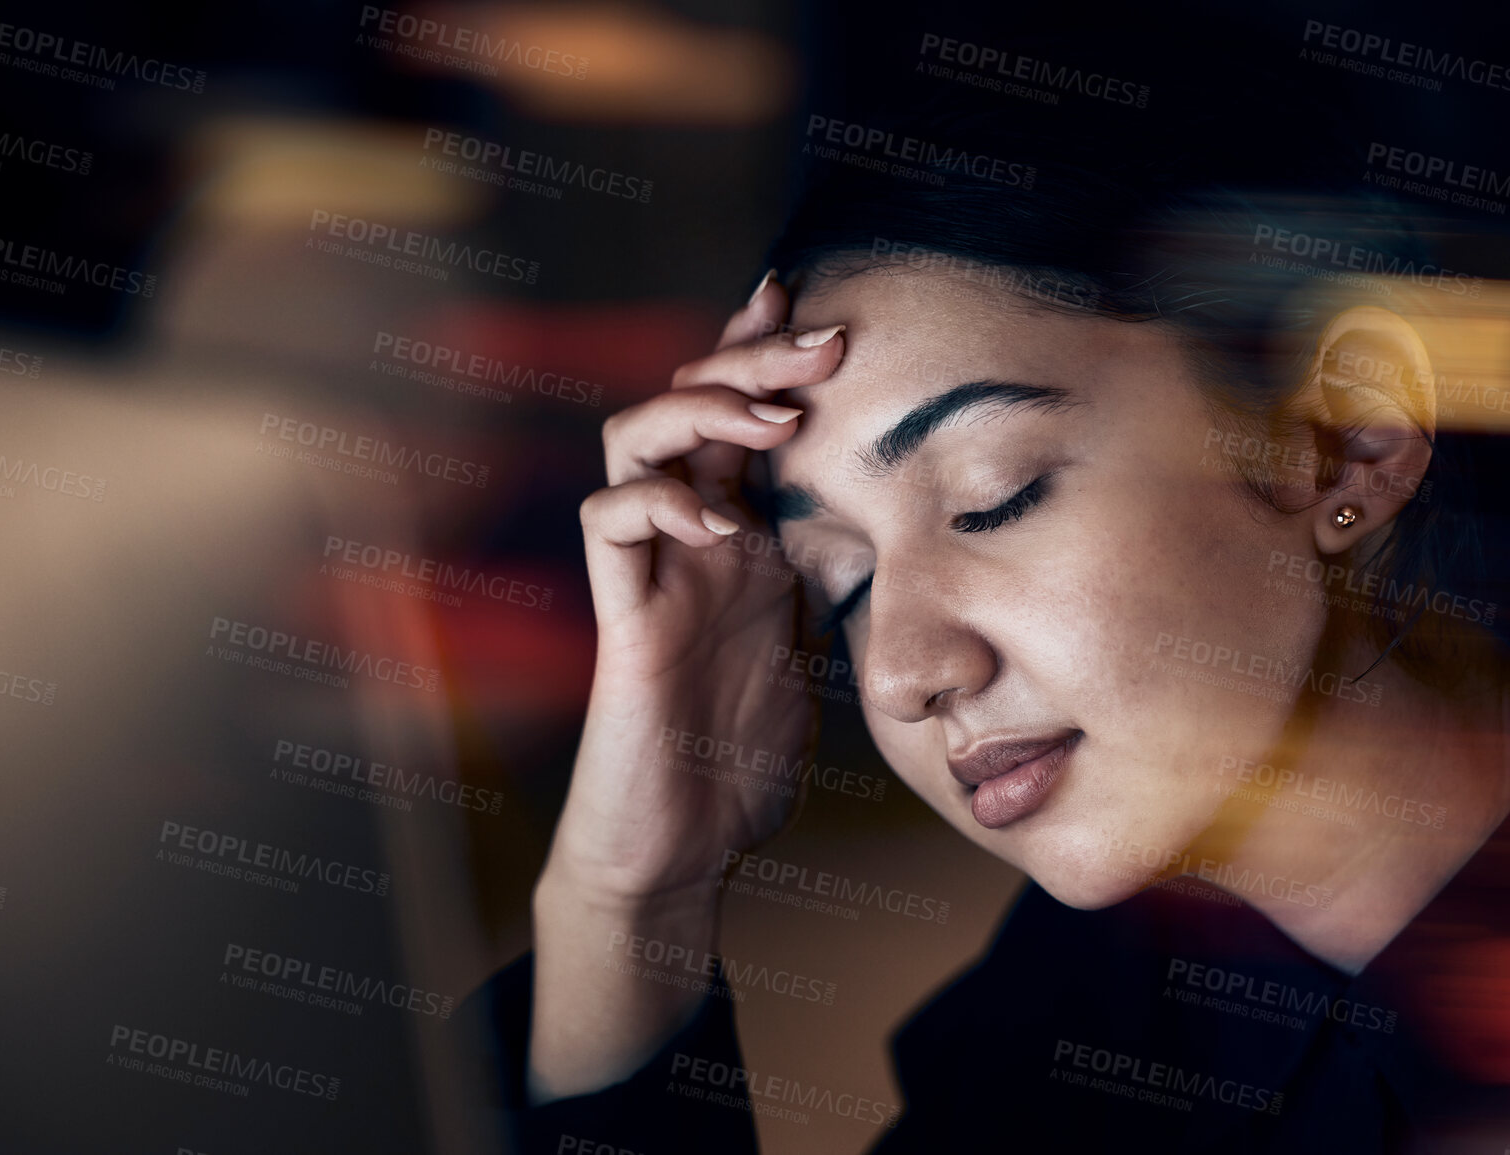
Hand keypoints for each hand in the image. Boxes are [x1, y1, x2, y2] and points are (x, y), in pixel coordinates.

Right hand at [551, 273, 846, 904]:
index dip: (764, 354)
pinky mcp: (621, 617)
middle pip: (691, 406)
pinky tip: (723, 523)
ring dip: (703, 410)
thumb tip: (897, 530)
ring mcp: (651, 572)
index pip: (744, 423)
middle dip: (751, 357)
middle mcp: (691, 541)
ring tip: (773, 421)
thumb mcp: (810, 648)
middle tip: (820, 341)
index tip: (815, 305)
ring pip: (633, 438)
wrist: (680, 846)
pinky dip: (663, 501)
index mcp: (741, 542)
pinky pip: (612, 522)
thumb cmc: (740, 757)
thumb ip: (828, 583)